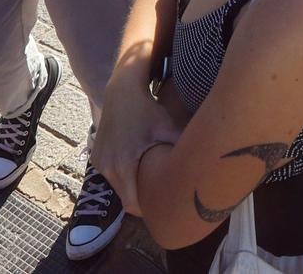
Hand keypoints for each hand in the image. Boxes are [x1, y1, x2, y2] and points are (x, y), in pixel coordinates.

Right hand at [92, 83, 179, 214]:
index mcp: (123, 166)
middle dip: (142, 200)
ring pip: (118, 187)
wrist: (121, 91)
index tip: (164, 209)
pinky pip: (111, 176)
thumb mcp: (168, 128)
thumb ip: (183, 146)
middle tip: (163, 198)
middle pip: (125, 198)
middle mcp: (106, 167)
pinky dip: (124, 177)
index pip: (132, 204)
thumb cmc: (148, 110)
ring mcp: (98, 163)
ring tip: (152, 182)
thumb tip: (206, 162)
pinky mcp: (96, 157)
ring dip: (132, 188)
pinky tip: (139, 167)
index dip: (148, 210)